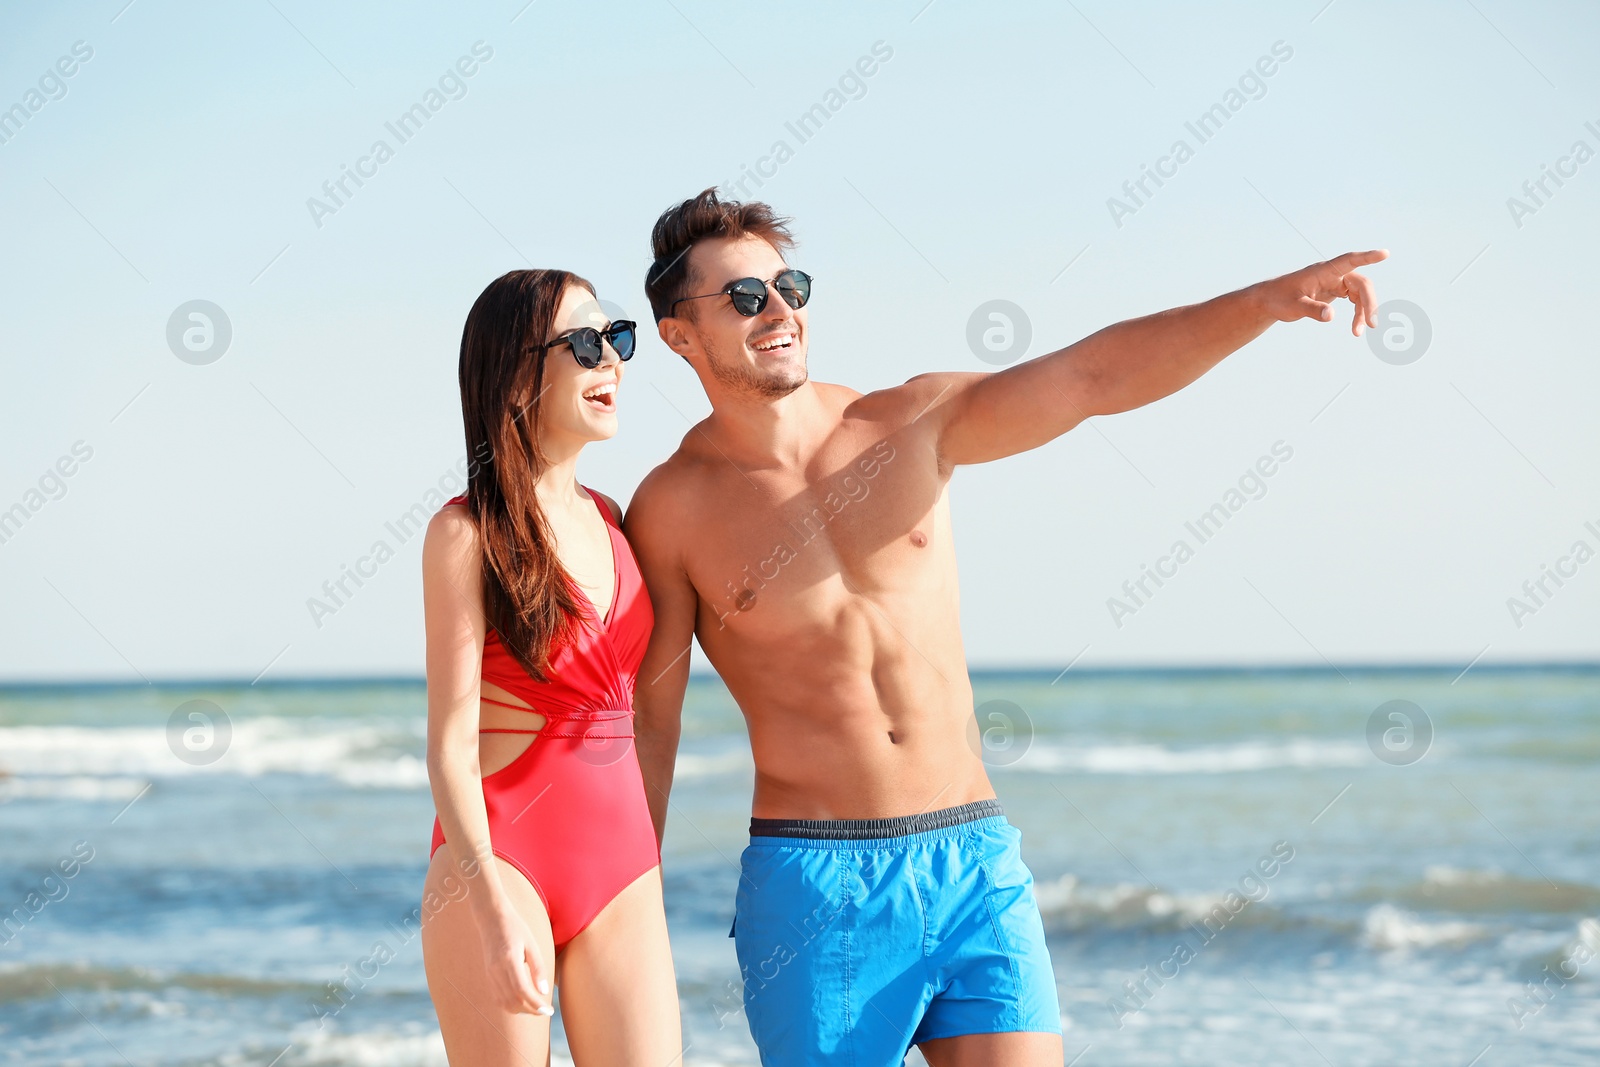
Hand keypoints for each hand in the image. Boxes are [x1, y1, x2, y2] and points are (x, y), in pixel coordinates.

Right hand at [476, 905, 554, 1016]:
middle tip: (545, 1010)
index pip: (521, 990)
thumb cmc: (516, 928)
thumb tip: (543, 992)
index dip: (535, 1004)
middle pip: (512, 1001)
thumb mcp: (532, 944)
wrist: (492, 918)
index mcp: (509, 959)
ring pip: (504, 1003)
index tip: (548, 1010)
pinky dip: (510, 1004)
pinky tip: (522, 1001)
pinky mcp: (488, 976)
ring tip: (535, 1007)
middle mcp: (496, 970)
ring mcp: (490, 974)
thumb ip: (538, 968)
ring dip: (520, 1010)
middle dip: (530, 1010)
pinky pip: (498, 998)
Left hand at [1257, 249, 1389, 335]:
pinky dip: (1358, 313)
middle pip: (1361, 284)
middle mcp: (1332, 274)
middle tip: (1372, 325)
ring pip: (1360, 294)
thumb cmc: (1279, 299)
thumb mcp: (1293, 306)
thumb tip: (1331, 315)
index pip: (1349, 260)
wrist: (1269, 300)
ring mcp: (1335, 282)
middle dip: (1368, 303)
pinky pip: (1354, 300)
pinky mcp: (1335, 291)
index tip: (1385, 253)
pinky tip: (1356, 327)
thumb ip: (1311, 310)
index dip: (1367, 257)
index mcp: (1323, 271)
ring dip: (1363, 312)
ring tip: (1357, 333)